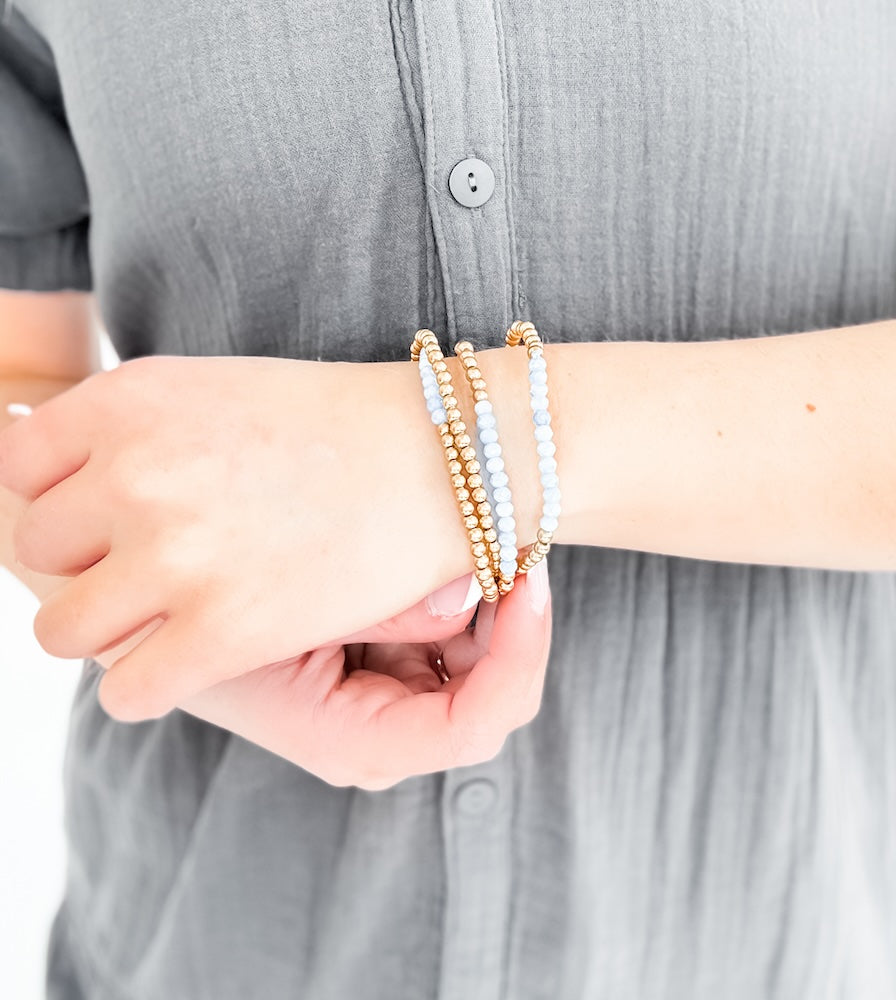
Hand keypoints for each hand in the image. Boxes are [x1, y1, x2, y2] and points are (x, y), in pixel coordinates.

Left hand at [0, 354, 476, 719]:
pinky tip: (196, 656)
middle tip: (156, 566)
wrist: (436, 457)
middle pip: (39, 551)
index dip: (64, 498)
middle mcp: (136, 476)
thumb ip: (118, 426)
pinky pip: (124, 692)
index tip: (111, 513)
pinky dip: (149, 686)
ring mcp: (177, 558)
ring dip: (107, 630)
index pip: (16, 470)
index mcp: (126, 403)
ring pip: (63, 631)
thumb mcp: (204, 389)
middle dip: (92, 562)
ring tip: (165, 616)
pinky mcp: (224, 633)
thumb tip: (27, 452)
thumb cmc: (329, 422)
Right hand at [96, 564, 552, 789]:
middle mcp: (384, 734)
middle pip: (490, 695)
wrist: (143, 622)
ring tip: (484, 532)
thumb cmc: (194, 626)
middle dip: (511, 624)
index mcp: (357, 742)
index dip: (518, 657)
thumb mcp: (286, 609)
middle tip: (516, 540)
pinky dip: (464, 596)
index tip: (530, 580)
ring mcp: (388, 700)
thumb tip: (466, 591)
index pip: (472, 726)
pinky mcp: (384, 664)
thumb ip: (379, 608)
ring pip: (480, 662)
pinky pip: (450, 636)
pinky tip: (455, 545)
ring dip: (491, 604)